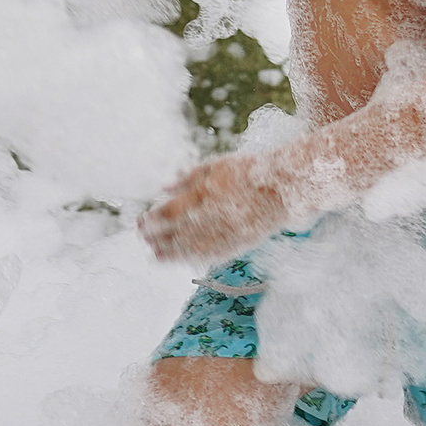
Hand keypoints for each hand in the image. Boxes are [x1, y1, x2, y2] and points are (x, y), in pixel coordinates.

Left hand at [139, 152, 283, 263]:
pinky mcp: (239, 244)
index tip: (141, 223)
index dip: (152, 221)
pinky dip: (194, 259)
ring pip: (192, 249)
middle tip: (144, 240)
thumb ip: (187, 177)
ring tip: (156, 256)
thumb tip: (163, 187)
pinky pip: (212, 256)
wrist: (284, 186)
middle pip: (176, 233)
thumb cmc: (249, 171)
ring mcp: (226, 233)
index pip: (169, 213)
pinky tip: (183, 260)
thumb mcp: (215, 164)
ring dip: (171, 254)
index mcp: (204, 194)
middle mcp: (213, 217)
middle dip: (157, 238)